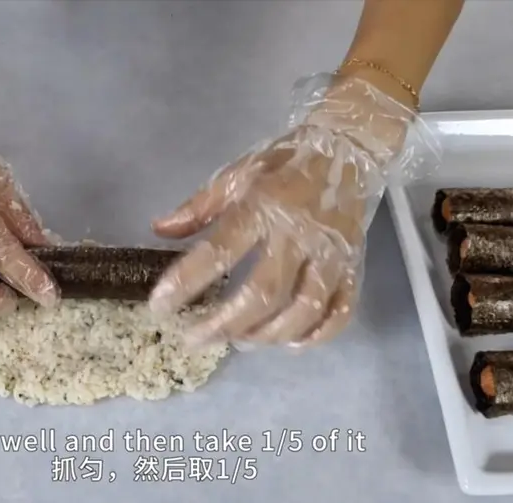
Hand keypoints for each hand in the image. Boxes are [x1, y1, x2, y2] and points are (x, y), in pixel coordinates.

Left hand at [148, 73, 436, 347]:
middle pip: (263, 293)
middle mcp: (298, 234)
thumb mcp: (236, 175)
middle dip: (225, 324)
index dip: (186, 283)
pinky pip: (341, 310)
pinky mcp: (353, 265)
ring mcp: (330, 253)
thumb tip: (159, 230)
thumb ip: (199, 207)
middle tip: (195, 340)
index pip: (219, 252)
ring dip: (269, 334)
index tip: (160, 307)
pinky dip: (318, 334)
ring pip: (303, 309)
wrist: (348, 150)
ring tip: (240, 341)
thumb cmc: (284, 164)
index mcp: (262, 206)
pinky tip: (291, 343)